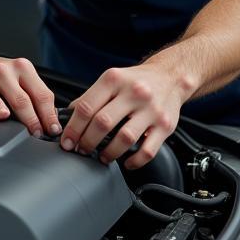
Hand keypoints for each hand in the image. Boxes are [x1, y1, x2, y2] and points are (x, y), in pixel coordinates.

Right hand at [0, 54, 60, 136]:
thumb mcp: (20, 75)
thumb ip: (35, 94)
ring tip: (4, 117)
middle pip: (20, 98)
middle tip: (36, 133)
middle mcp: (3, 72)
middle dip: (31, 119)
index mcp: (22, 69)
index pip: (40, 94)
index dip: (48, 115)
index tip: (52, 129)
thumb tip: (51, 120)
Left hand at [60, 65, 190, 168]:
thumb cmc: (137, 81)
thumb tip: (68, 118)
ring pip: (124, 139)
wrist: (171, 77)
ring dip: (108, 153)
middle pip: (103, 123)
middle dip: (87, 142)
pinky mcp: (165, 126)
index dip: (73, 128)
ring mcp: (151, 110)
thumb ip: (90, 97)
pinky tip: (126, 162)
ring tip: (102, 156)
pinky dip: (134, 161)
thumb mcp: (112, 80)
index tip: (67, 141)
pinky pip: (147, 151)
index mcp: (115, 79)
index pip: (87, 107)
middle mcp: (135, 92)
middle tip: (82, 150)